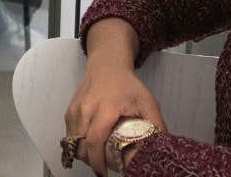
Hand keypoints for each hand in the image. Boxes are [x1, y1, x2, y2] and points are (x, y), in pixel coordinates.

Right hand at [66, 53, 166, 174]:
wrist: (107, 65)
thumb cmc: (128, 85)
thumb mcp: (147, 102)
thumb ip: (156, 124)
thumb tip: (161, 148)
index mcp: (105, 108)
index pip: (95, 141)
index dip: (98, 162)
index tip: (104, 174)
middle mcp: (86, 109)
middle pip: (81, 146)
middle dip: (91, 162)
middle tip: (104, 167)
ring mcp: (75, 110)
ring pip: (73, 142)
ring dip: (83, 154)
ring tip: (98, 157)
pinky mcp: (69, 111)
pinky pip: (69, 135)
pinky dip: (77, 144)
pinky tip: (90, 145)